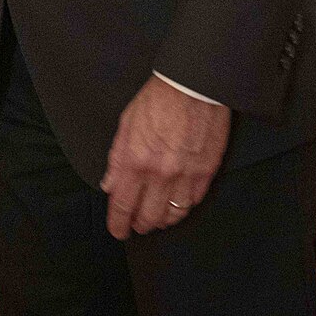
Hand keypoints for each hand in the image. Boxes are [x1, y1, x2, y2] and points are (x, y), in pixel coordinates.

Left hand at [100, 76, 230, 238]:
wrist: (192, 86)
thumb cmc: (158, 99)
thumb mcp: (126, 124)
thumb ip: (117, 158)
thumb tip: (109, 184)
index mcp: (136, 160)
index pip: (122, 204)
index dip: (118, 223)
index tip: (117, 230)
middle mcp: (160, 173)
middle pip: (148, 217)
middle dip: (140, 226)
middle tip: (136, 225)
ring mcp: (186, 175)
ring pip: (173, 215)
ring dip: (162, 220)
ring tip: (156, 219)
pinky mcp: (206, 172)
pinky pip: (194, 202)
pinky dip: (183, 208)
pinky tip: (177, 205)